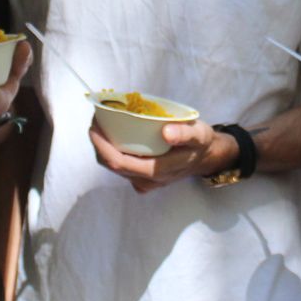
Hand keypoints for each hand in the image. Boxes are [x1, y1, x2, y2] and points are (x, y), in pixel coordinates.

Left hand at [87, 119, 235, 192]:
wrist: (206, 157)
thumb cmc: (200, 144)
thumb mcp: (199, 135)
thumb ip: (185, 134)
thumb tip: (166, 132)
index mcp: (156, 171)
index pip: (119, 162)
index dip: (102, 146)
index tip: (94, 126)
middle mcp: (146, 180)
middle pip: (111, 165)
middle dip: (98, 143)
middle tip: (96, 120)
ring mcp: (143, 181)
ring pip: (113, 166)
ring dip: (104, 146)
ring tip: (102, 124)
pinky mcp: (142, 177)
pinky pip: (121, 166)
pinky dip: (113, 151)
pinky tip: (115, 136)